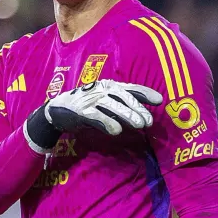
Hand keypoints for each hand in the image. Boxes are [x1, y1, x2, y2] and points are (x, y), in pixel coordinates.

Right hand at [23, 80, 162, 153]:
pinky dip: (106, 122)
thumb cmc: (87, 106)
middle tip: (149, 122)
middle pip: (123, 98)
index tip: (160, 100)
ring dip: (127, 115)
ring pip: (112, 106)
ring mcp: (91, 99)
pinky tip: (117, 131)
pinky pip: (96, 116)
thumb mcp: (106, 104)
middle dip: (137, 109)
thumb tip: (144, 118)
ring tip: (140, 125)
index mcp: (110, 86)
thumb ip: (123, 108)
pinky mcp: (80, 110)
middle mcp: (102, 89)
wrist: (57, 110)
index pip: (131, 88)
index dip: (145, 93)